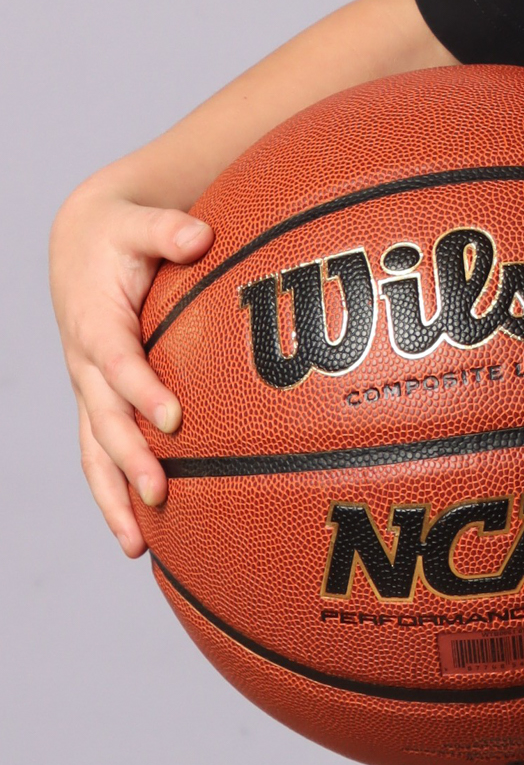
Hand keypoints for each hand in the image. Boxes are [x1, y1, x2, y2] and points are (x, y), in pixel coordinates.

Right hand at [50, 180, 212, 556]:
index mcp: (96, 322)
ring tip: (136, 544)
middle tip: (160, 492)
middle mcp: (86, 364)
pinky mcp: (97, 404)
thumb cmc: (120, 233)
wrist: (82, 245)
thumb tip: (199, 235)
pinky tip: (138, 539)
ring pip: (94, 452)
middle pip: (103, 420)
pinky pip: (100, 456)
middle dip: (129, 459)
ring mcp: (88, 390)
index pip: (117, 362)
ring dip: (113, 498)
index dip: (140, 391)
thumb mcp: (139, 220)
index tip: (173, 420)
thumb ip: (167, 227)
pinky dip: (114, 496)